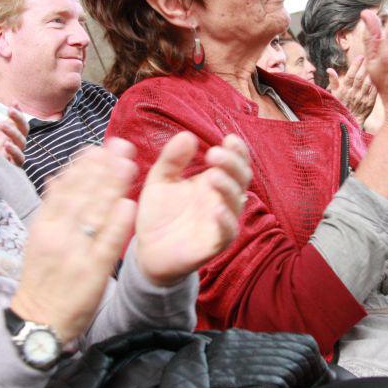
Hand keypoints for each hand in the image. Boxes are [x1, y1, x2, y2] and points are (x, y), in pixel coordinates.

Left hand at [0, 98, 27, 165]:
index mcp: (8, 134)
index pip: (18, 121)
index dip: (18, 111)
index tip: (12, 102)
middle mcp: (14, 143)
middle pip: (24, 129)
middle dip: (19, 118)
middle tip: (9, 110)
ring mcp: (14, 154)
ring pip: (22, 142)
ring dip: (14, 132)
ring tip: (2, 125)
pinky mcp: (13, 166)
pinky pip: (19, 158)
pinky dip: (14, 151)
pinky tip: (6, 145)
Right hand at [10, 139, 137, 341]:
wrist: (39, 322)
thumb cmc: (42, 279)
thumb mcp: (39, 240)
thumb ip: (51, 210)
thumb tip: (60, 177)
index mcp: (43, 226)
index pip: (63, 189)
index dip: (82, 166)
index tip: (98, 147)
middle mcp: (57, 236)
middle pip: (81, 196)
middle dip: (101, 168)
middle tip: (120, 145)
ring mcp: (75, 253)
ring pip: (94, 214)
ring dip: (111, 187)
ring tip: (128, 164)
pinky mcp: (93, 272)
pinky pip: (106, 244)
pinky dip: (117, 224)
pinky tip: (129, 205)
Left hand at [135, 132, 250, 285]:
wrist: (146, 251)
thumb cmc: (158, 214)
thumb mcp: (160, 180)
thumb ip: (171, 159)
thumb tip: (187, 136)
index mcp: (211, 182)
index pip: (235, 163)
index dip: (237, 150)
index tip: (228, 138)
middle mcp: (221, 200)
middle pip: (240, 179)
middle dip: (233, 164)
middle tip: (215, 153)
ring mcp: (220, 222)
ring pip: (236, 203)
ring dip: (228, 188)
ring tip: (213, 176)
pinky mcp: (214, 244)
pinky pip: (227, 232)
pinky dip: (225, 221)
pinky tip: (216, 209)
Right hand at [327, 55, 377, 123]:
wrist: (348, 122)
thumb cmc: (340, 106)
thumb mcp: (334, 94)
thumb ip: (333, 81)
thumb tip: (329, 69)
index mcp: (344, 90)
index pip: (350, 74)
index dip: (356, 64)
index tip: (361, 56)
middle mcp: (353, 94)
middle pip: (360, 77)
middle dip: (365, 67)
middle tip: (369, 59)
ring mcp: (362, 99)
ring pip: (368, 83)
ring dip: (371, 74)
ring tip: (373, 67)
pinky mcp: (369, 103)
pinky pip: (374, 91)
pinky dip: (376, 84)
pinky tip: (377, 79)